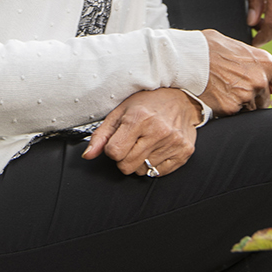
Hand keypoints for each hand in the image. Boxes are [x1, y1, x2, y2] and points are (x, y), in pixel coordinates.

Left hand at [82, 88, 201, 176]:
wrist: (182, 98)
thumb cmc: (149, 102)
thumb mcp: (121, 111)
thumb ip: (102, 134)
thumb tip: (87, 155)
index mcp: (139, 118)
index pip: (114, 152)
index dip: (112, 149)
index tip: (118, 140)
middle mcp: (158, 131)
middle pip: (126, 166)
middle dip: (124, 157)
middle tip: (131, 142)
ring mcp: (173, 143)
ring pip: (142, 171)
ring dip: (140, 160)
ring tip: (146, 143)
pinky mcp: (184, 153)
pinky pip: (159, 173)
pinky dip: (155, 164)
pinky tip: (157, 148)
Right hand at [201, 30, 271, 114]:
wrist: (187, 56)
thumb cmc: (209, 47)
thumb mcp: (239, 48)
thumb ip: (255, 63)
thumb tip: (263, 75)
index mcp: (266, 63)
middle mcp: (260, 80)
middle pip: (264, 102)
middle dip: (252, 100)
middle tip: (234, 90)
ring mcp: (246, 95)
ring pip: (249, 110)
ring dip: (239, 105)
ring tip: (221, 89)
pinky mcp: (232, 108)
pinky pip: (234, 114)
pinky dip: (226, 109)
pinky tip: (214, 94)